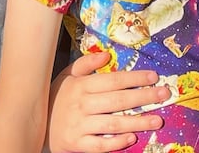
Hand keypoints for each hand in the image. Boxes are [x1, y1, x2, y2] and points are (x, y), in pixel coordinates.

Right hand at [46, 52, 168, 152]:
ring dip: (137, 122)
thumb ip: (86, 63)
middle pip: (118, 101)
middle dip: (143, 97)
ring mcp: (78, 126)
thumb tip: (107, 54)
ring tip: (157, 120)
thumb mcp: (66, 76)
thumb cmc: (56, 98)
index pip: (113, 80)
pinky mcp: (76, 144)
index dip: (135, 78)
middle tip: (164, 95)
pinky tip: (132, 138)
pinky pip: (100, 145)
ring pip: (113, 123)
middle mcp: (81, 104)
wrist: (34, 125)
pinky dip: (116, 142)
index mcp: (81, 85)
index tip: (154, 77)